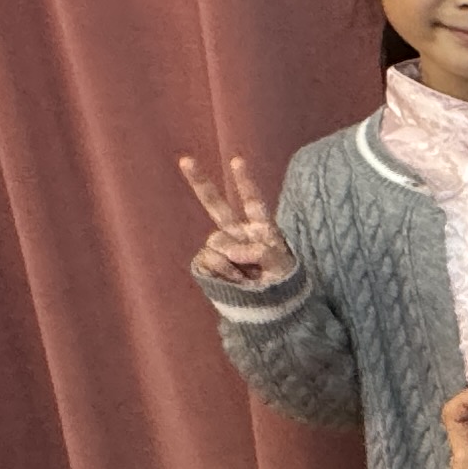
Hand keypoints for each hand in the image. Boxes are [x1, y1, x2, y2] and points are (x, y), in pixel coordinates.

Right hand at [180, 152, 296, 289]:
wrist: (269, 308)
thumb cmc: (281, 284)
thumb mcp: (282, 266)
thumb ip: (262, 252)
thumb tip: (232, 250)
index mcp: (260, 229)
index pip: (253, 202)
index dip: (245, 182)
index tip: (237, 160)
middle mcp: (238, 233)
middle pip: (216, 205)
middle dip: (200, 183)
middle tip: (185, 160)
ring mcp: (221, 248)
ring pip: (216, 242)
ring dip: (231, 261)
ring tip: (248, 278)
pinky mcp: (208, 264)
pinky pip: (208, 260)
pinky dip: (222, 272)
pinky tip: (235, 281)